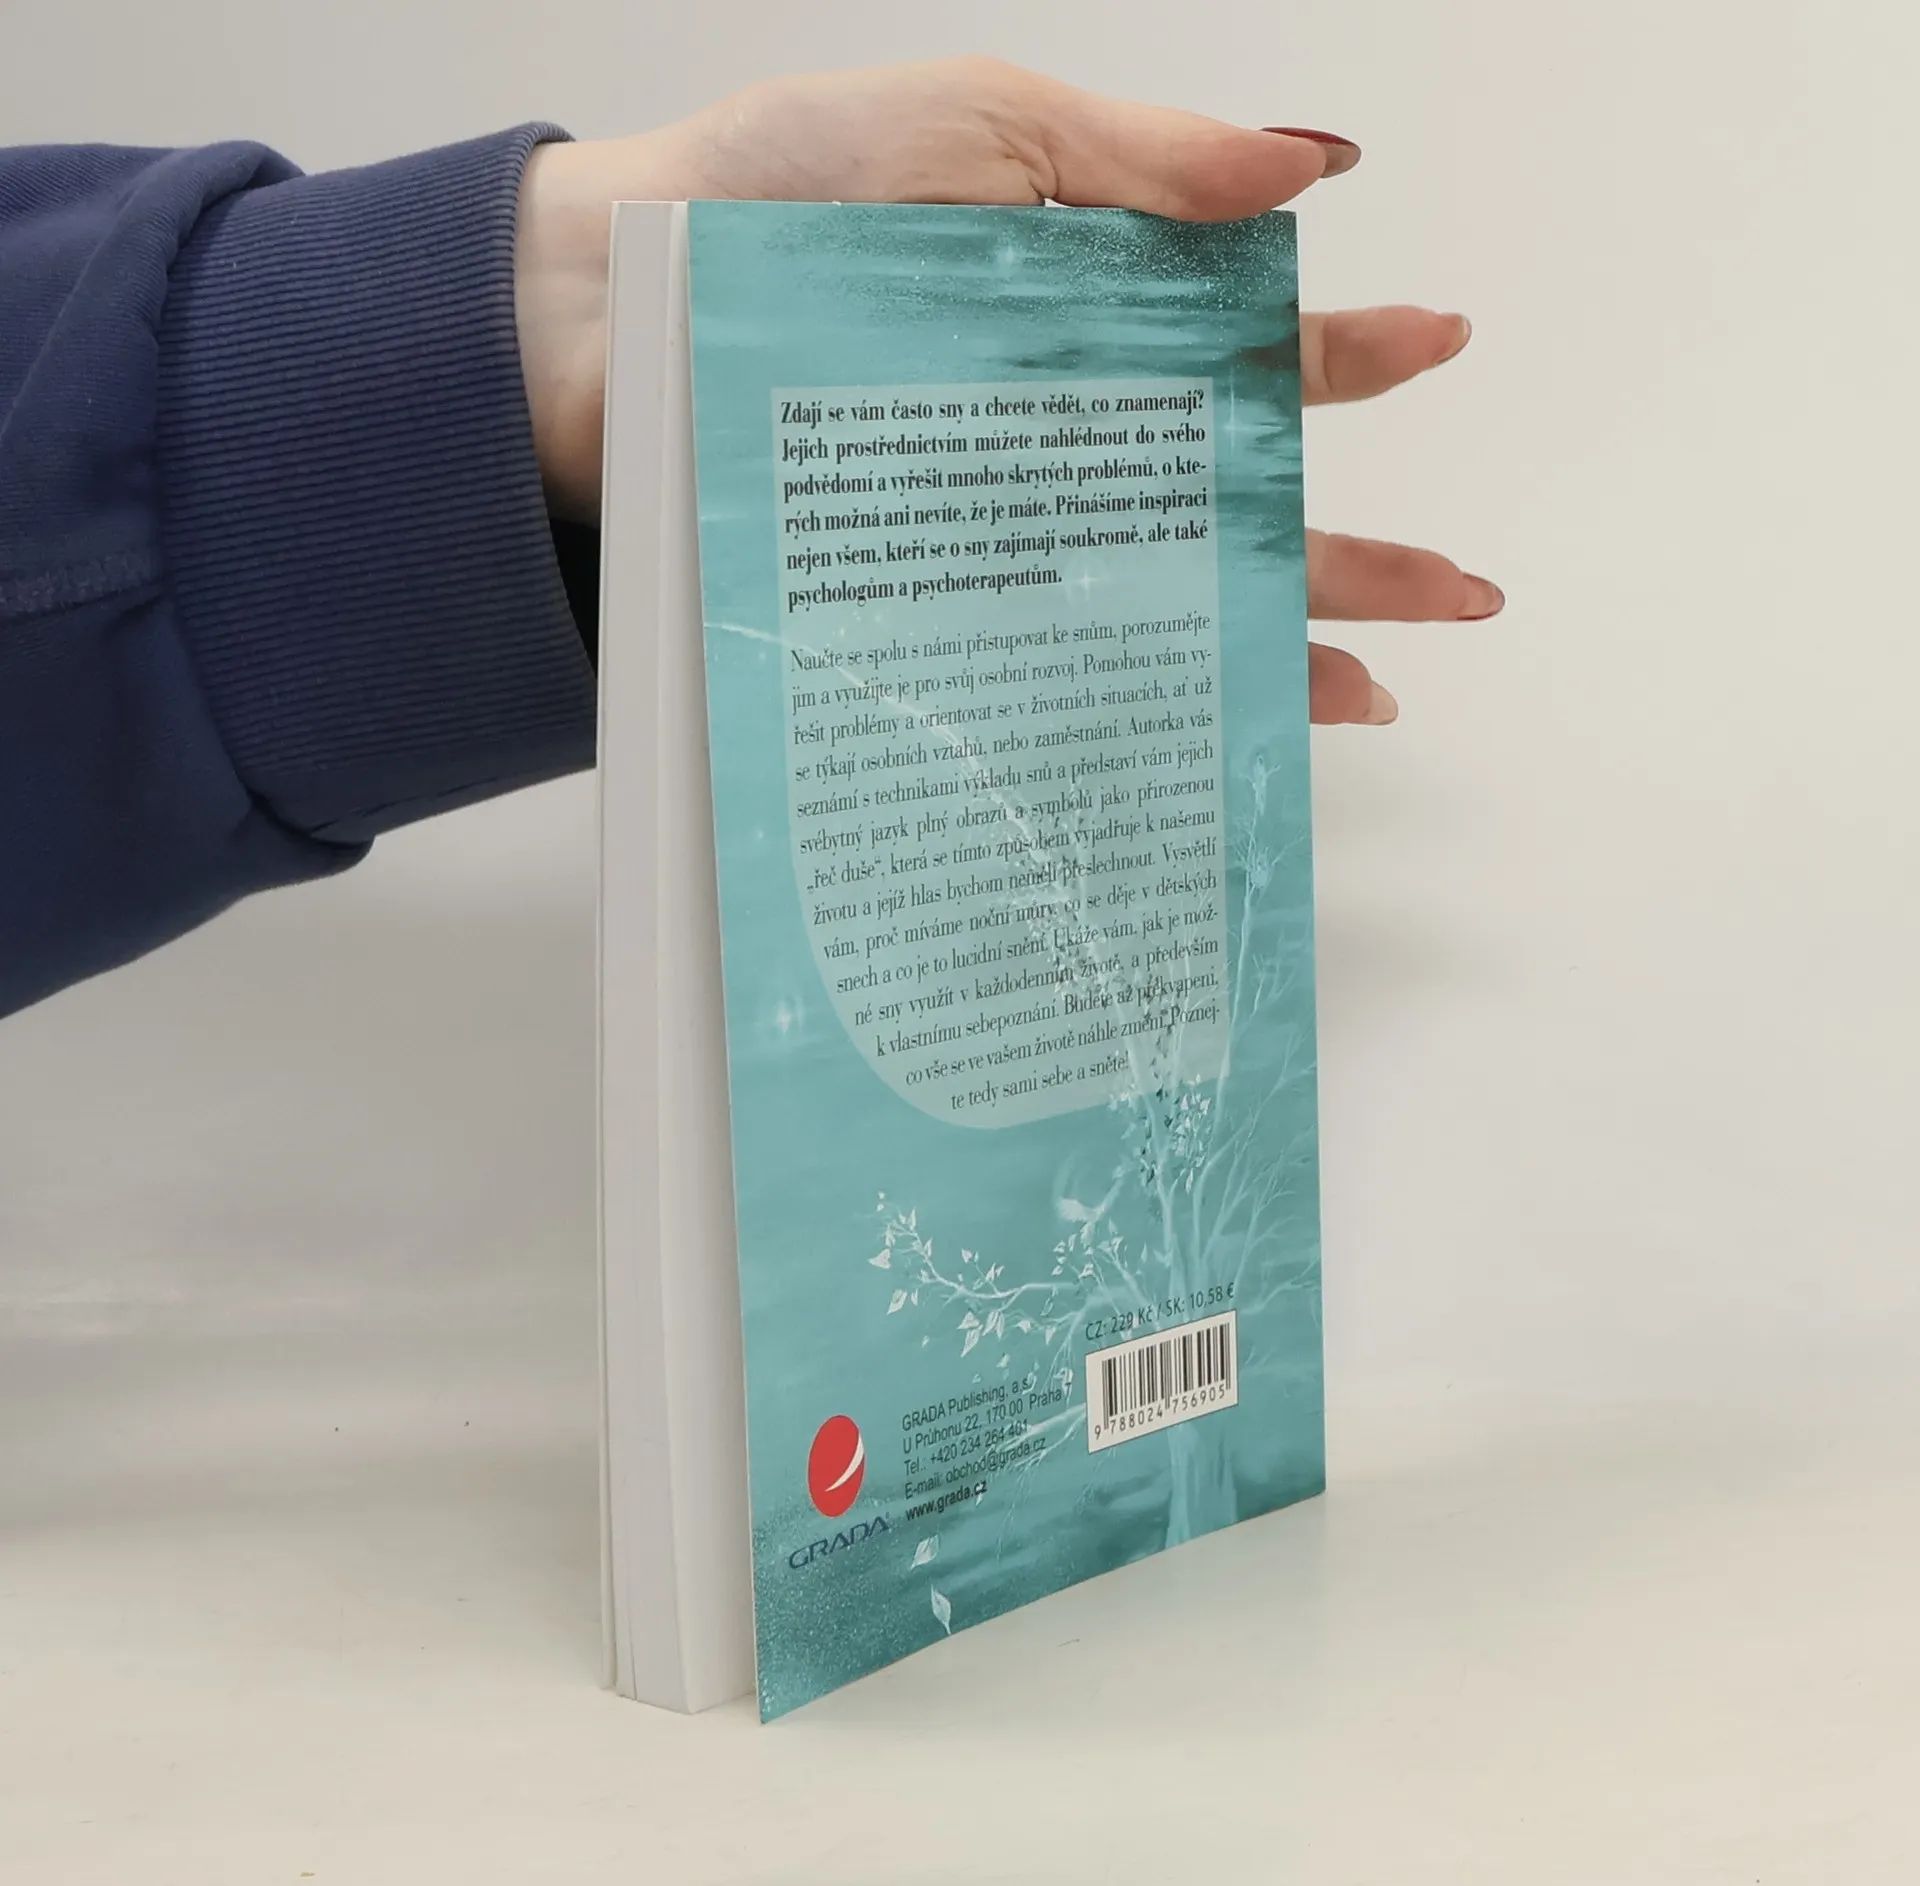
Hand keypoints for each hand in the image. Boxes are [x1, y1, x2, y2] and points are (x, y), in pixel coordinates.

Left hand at [514, 57, 1501, 723]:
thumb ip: (1136, 162)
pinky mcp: (928, 607)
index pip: (1240, 344)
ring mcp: (992, 532)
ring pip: (1161, 601)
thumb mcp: (970, 127)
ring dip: (1280, 645)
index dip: (1343, 354)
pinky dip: (1141, 704)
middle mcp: (1047, 437)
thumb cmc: (767, 201)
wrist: (594, 323)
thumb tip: (1311, 163)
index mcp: (1074, 315)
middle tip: (1461, 593)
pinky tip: (1218, 734)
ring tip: (1378, 691)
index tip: (1437, 347)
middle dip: (1354, 549)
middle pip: (1227, 503)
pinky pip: (1057, 667)